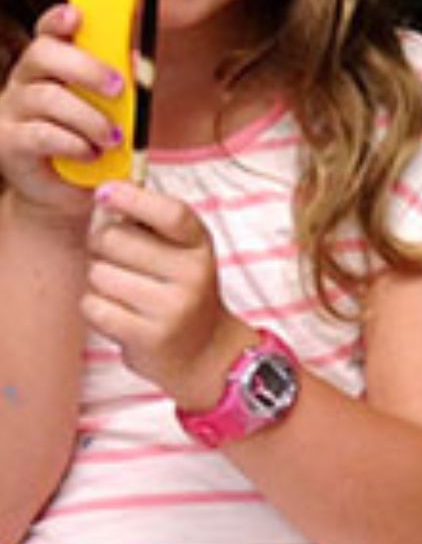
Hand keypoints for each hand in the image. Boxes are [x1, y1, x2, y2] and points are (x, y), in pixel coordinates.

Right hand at [0, 4, 124, 220]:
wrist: (65, 188)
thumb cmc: (89, 141)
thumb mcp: (108, 113)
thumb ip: (117, 87)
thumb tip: (137, 64)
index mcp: (50, 67)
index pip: (48, 33)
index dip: (59, 21)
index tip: (77, 16)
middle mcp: (25, 81)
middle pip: (43, 54)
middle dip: (84, 67)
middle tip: (116, 88)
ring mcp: (13, 111)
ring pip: (47, 97)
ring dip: (88, 116)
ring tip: (112, 137)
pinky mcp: (9, 142)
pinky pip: (40, 134)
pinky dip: (72, 143)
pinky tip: (90, 153)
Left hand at [82, 180, 241, 404]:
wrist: (205, 352)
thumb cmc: (180, 291)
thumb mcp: (181, 252)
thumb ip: (148, 223)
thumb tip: (107, 194)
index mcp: (200, 245)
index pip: (171, 213)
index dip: (134, 198)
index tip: (106, 191)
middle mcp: (193, 273)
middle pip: (114, 238)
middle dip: (101, 245)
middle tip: (115, 258)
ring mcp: (173, 307)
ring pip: (99, 274)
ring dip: (99, 281)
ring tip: (123, 291)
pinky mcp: (150, 337)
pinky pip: (94, 307)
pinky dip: (96, 308)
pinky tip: (118, 313)